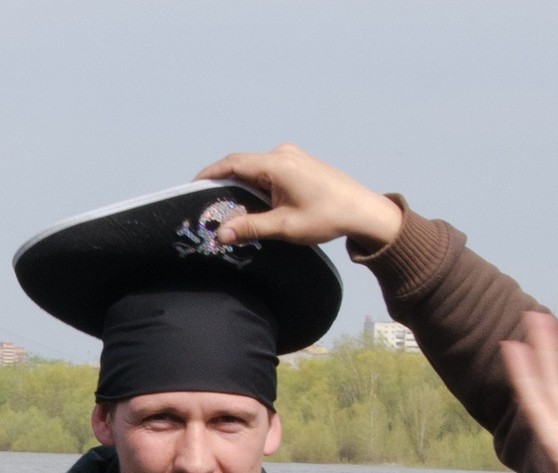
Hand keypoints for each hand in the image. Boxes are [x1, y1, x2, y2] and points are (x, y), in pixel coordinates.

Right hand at [195, 145, 403, 250]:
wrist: (364, 212)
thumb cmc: (329, 217)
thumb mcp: (286, 227)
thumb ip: (251, 227)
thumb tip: (221, 234)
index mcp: (277, 164)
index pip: (232, 163)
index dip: (209, 174)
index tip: (192, 187)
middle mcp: (283, 154)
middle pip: (242, 164)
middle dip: (223, 183)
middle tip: (208, 204)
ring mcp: (292, 156)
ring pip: (255, 168)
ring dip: (242, 186)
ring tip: (231, 208)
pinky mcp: (299, 163)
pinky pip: (269, 170)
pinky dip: (257, 184)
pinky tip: (255, 203)